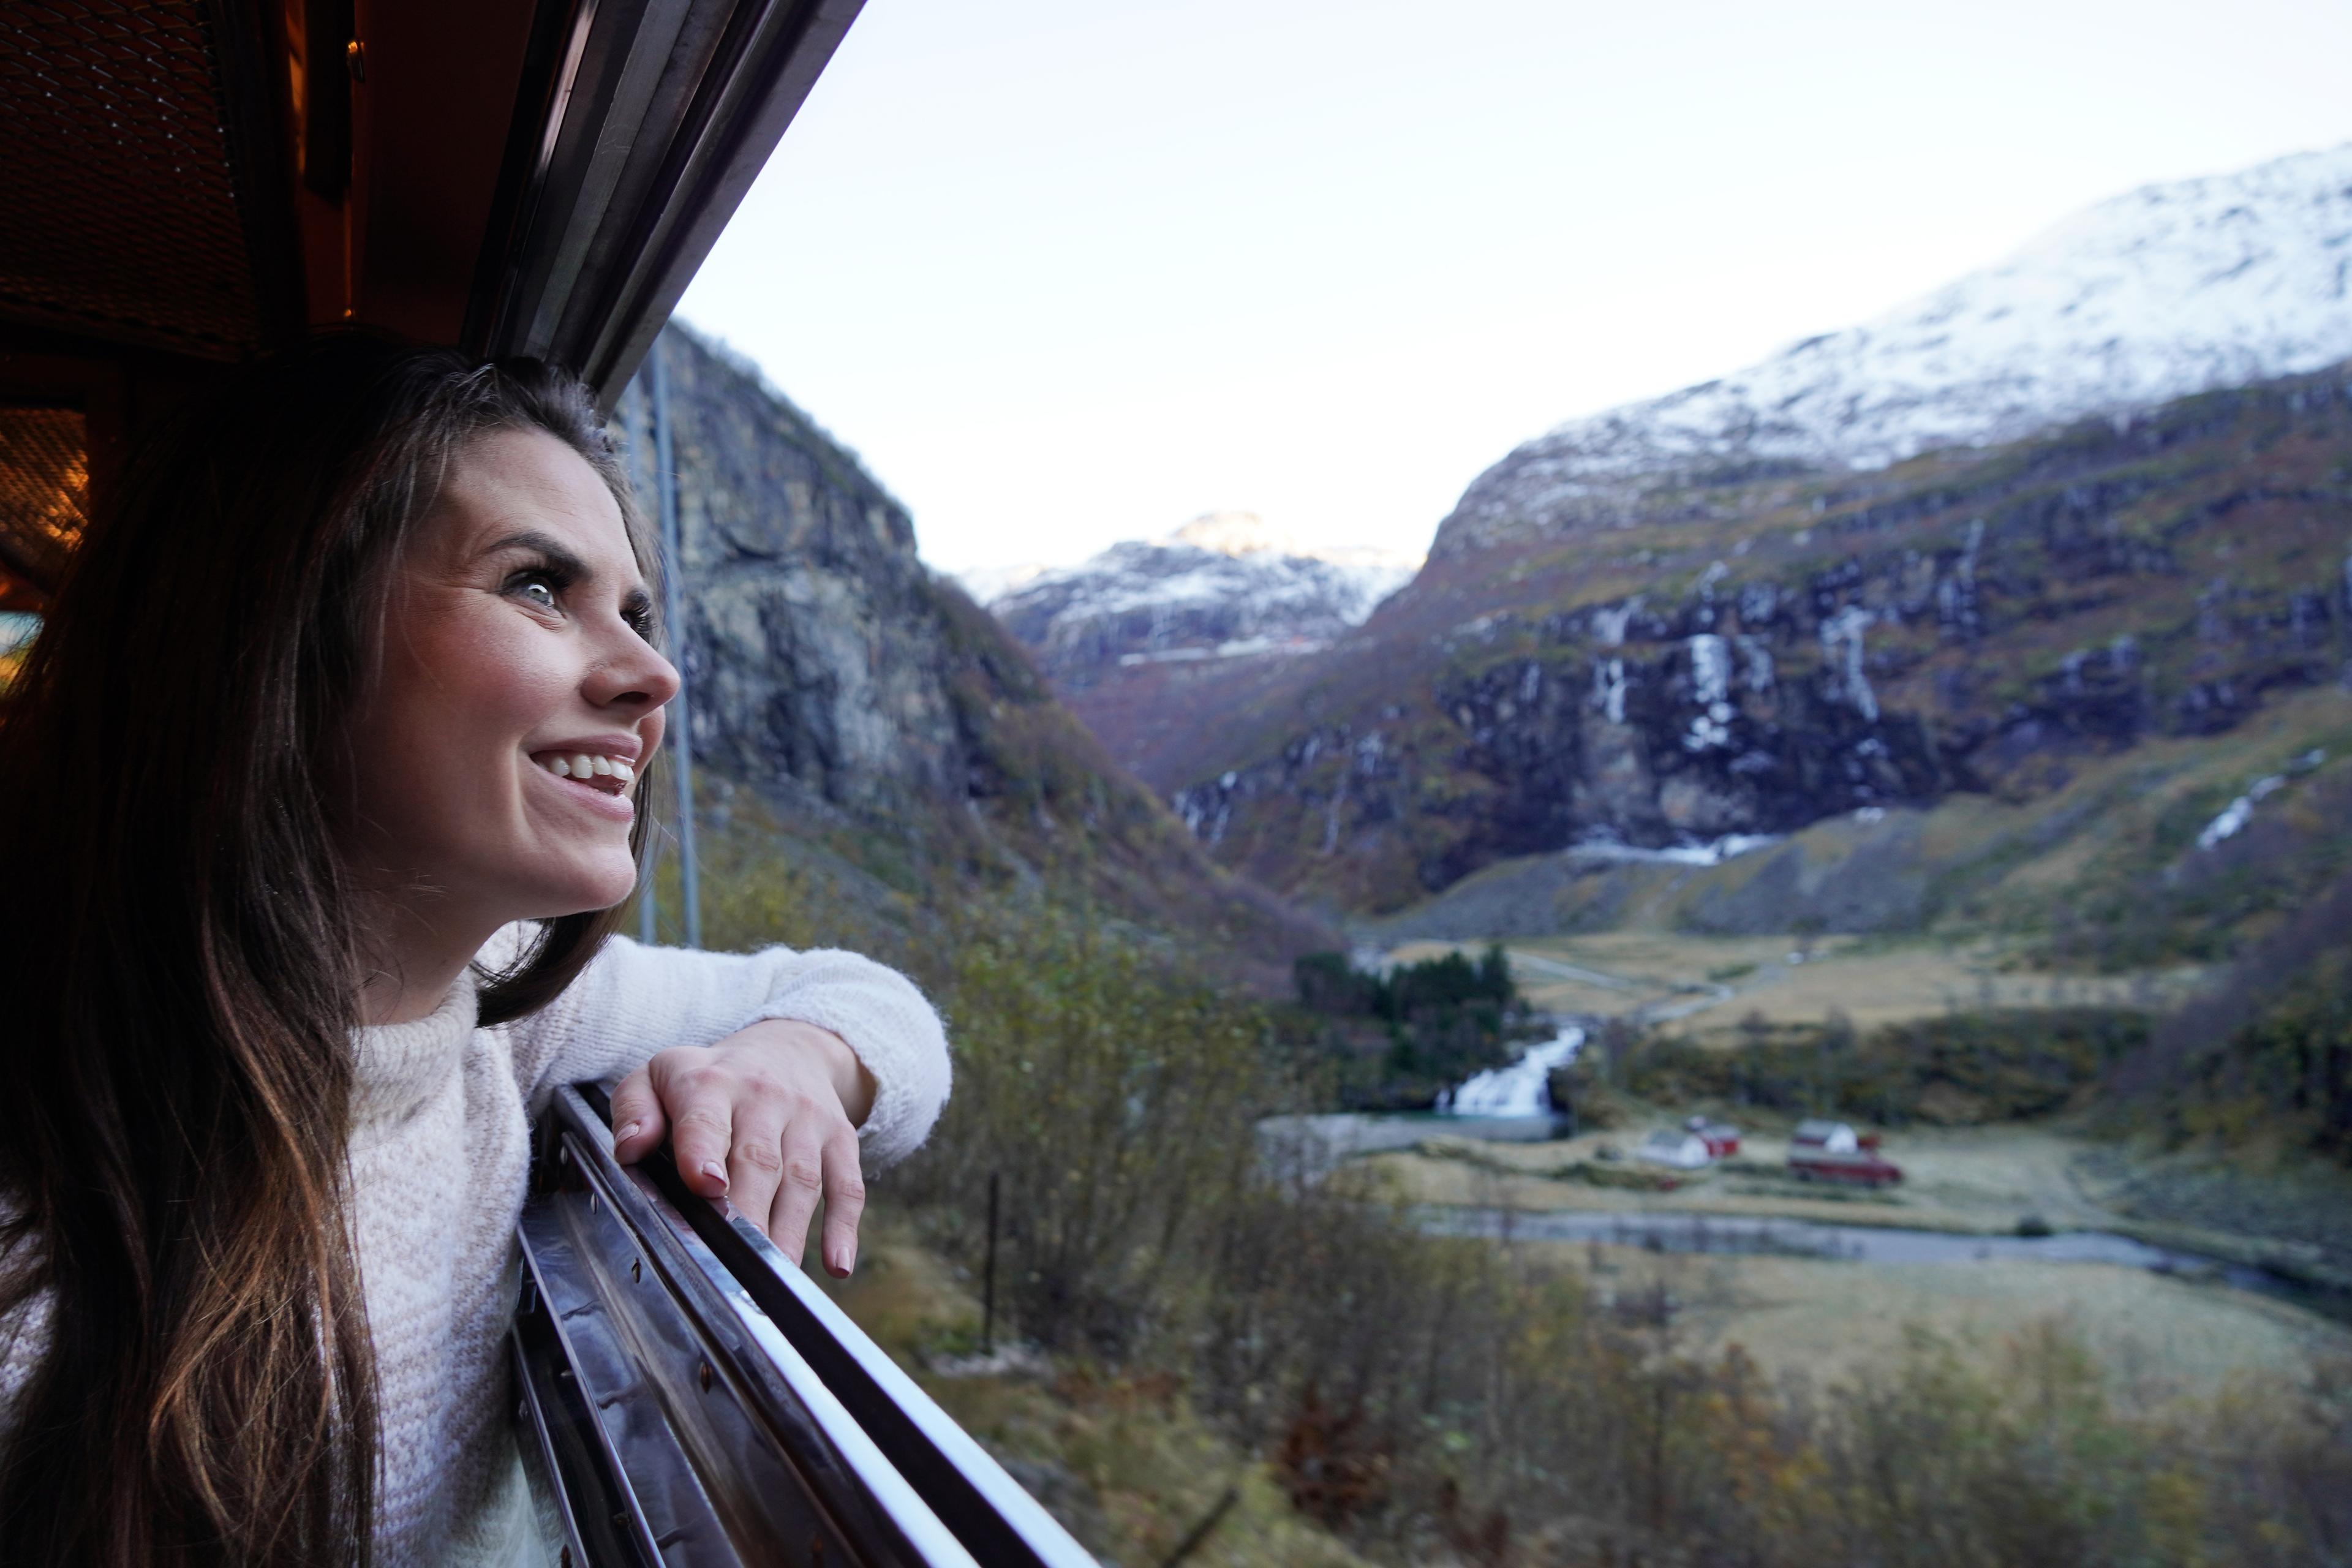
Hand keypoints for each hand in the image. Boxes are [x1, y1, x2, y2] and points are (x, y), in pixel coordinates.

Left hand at [609, 1020, 877, 1275]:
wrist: (790, 1047)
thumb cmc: (708, 1077)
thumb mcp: (658, 1075)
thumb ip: (634, 1110)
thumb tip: (631, 1149)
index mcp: (709, 1084)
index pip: (705, 1118)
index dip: (704, 1151)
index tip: (705, 1186)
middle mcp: (764, 1098)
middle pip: (758, 1160)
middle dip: (748, 1212)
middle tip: (734, 1261)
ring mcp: (808, 1119)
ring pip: (802, 1180)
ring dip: (791, 1231)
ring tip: (776, 1275)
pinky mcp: (840, 1139)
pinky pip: (848, 1184)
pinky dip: (844, 1226)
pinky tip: (837, 1265)